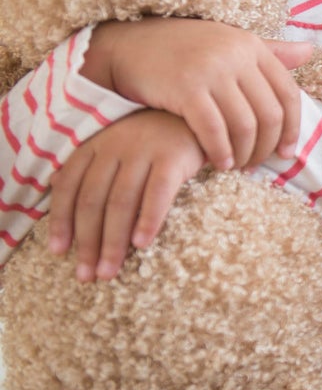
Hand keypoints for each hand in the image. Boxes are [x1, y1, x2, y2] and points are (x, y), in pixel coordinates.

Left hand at [47, 110, 204, 281]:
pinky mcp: (173, 157)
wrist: (200, 115)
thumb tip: (54, 185)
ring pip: (121, 202)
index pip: (70, 186)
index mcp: (96, 144)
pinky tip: (141, 244)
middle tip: (88, 275)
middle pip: (94, 200)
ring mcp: (144, 150)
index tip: (59, 252)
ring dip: (114, 241)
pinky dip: (148, 219)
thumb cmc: (154, 136)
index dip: (62, 221)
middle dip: (88, 242)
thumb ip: (89, 164)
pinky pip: (157, 194)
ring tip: (110, 270)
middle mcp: (115, 146)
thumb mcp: (116, 143)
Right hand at [82, 17, 310, 169]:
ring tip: (238, 166)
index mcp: (252, 46)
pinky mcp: (185, 89)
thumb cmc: (183, 47)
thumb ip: (271, 50)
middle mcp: (236, 56)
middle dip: (268, 146)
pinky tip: (219, 164)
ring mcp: (211, 71)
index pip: (288, 94)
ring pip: (245, 126)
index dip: (293, 128)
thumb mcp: (229, 43)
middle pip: (270, 114)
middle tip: (258, 164)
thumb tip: (310, 51)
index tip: (287, 153)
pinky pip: (214, 130)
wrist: (128, 44)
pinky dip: (221, 152)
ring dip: (245, 153)